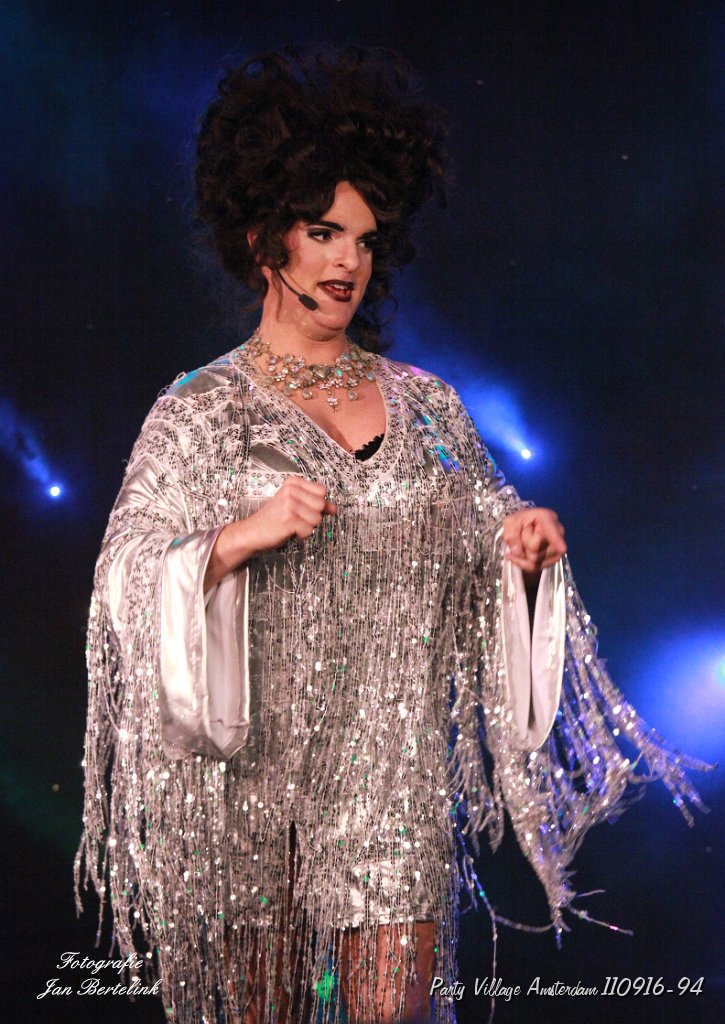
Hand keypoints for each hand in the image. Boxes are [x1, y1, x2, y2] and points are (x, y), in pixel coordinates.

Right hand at [205, 477, 336, 589]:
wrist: (252, 532)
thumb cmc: (273, 519)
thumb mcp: (294, 505)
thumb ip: (315, 504)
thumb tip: (335, 508)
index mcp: (293, 483)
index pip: (322, 491)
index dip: (316, 504)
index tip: (303, 508)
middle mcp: (291, 491)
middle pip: (322, 505)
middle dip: (313, 516)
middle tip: (296, 518)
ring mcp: (289, 505)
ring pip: (317, 519)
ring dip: (307, 527)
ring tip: (291, 525)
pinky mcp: (289, 520)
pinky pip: (309, 530)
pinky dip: (302, 535)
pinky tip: (290, 532)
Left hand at [502, 507, 566, 574]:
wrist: (526, 529)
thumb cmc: (520, 522)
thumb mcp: (510, 522)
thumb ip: (511, 534)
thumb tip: (516, 551)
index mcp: (546, 517)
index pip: (550, 530)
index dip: (556, 540)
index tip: (562, 549)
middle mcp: (556, 532)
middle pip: (535, 548)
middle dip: (523, 545)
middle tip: (523, 534)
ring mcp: (558, 546)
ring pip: (535, 560)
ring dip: (523, 555)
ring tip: (524, 543)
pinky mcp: (554, 558)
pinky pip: (535, 567)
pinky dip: (525, 563)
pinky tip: (522, 554)